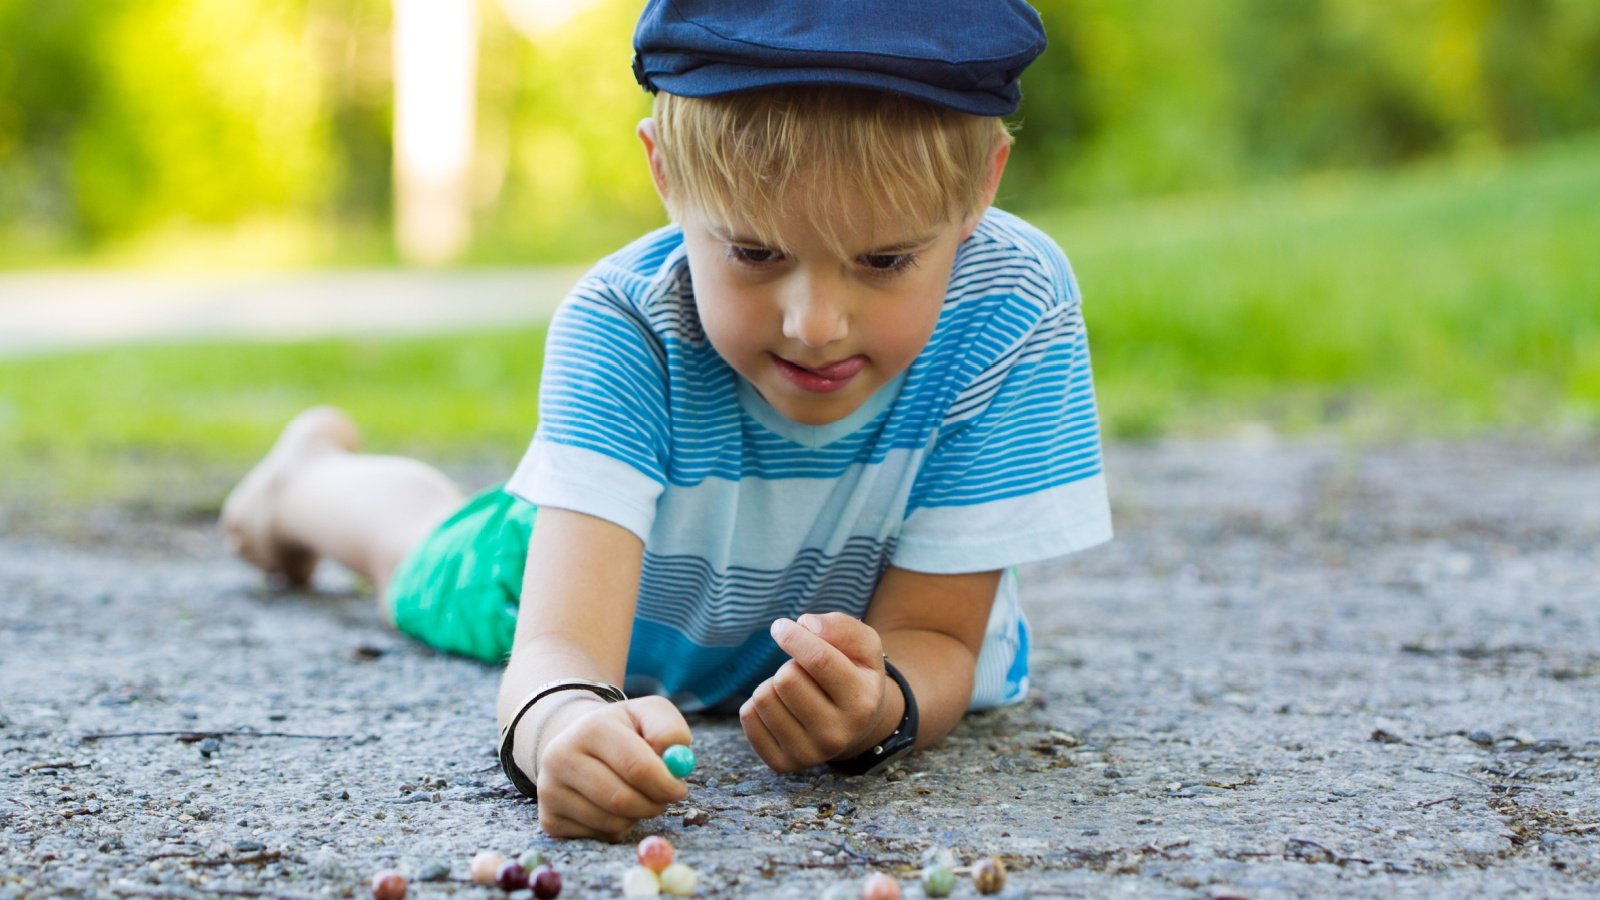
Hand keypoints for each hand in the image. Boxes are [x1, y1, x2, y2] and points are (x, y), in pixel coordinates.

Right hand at [533, 696, 690, 840]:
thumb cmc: (623, 730)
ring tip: (637, 796)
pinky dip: (616, 828)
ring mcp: (550, 790)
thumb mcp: (648, 714)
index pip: (637, 766)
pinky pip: (597, 836)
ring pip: (611, 822)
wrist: (577, 742)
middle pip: (621, 799)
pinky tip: (612, 807)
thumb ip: (669, 730)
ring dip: (636, 816)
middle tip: (664, 799)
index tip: (679, 789)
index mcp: (591, 728)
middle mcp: (561, 758)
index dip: (665, 783)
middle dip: (653, 804)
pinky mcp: (548, 819)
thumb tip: (675, 759)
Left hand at [741, 612, 891, 772]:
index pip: (818, 660)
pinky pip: (748, 718)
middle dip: (789, 665)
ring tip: (794, 692)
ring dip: (773, 684)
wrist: (855, 727)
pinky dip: (757, 705)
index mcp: (862, 702)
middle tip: (802, 673)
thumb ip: (841, 627)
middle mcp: (837, 734)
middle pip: (786, 679)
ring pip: (763, 698)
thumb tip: (805, 624)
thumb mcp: (863, 646)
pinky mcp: (782, 763)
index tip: (780, 626)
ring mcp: (809, 754)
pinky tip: (780, 708)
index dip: (793, 637)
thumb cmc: (854, 675)